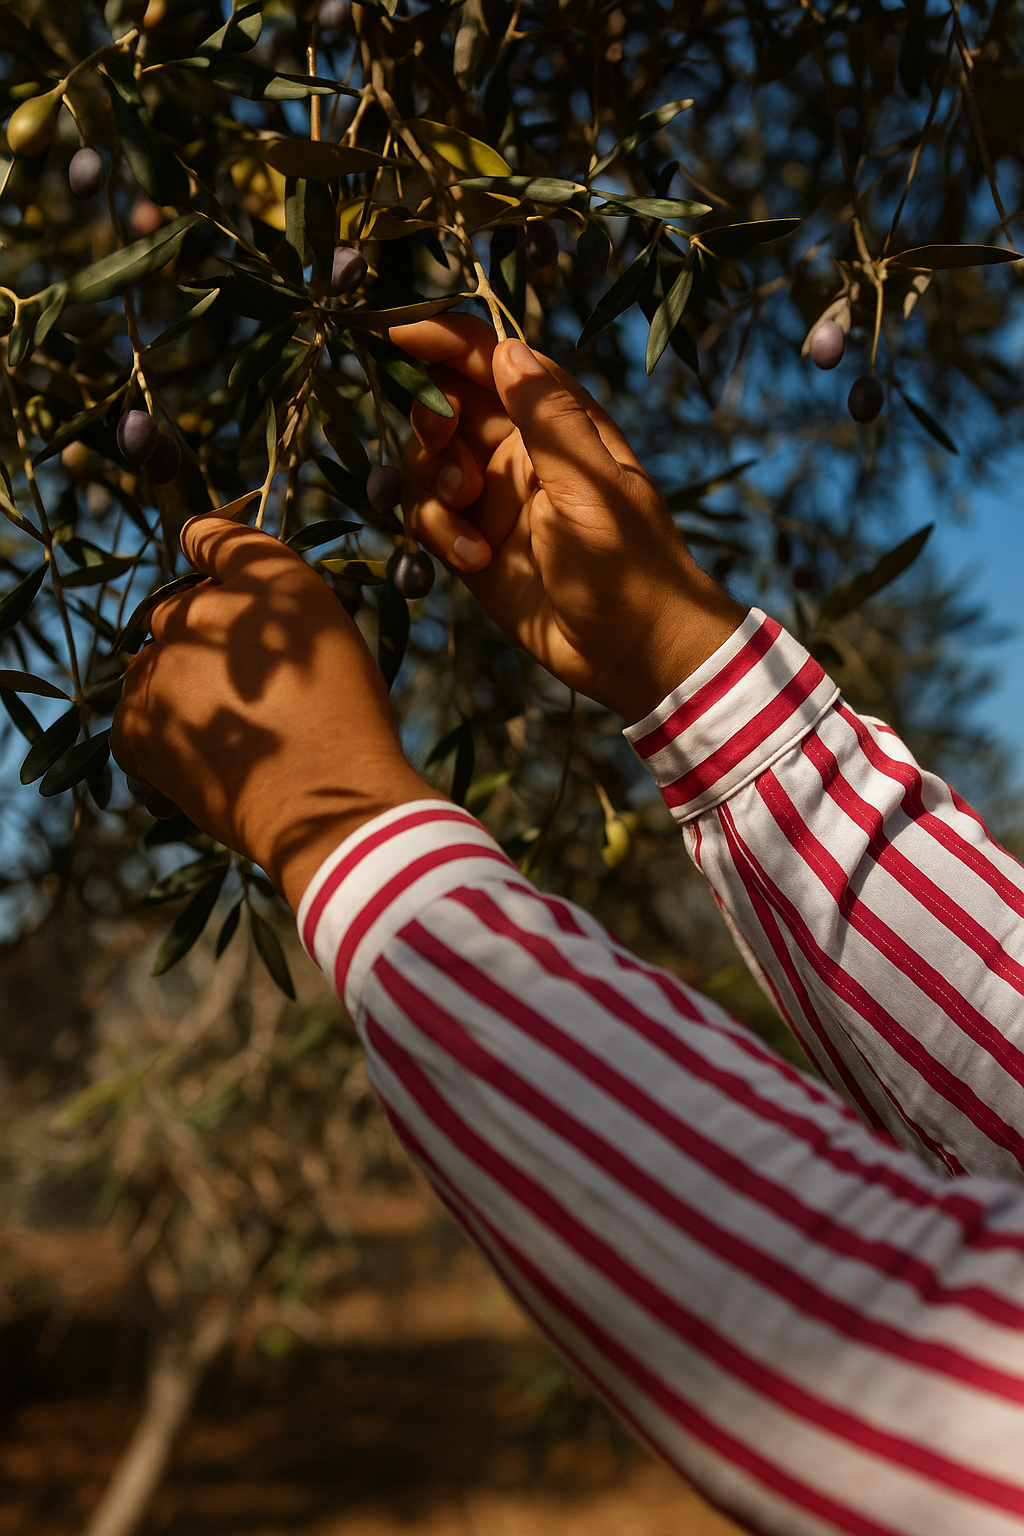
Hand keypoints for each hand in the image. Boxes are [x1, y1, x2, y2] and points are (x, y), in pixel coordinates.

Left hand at [111, 519, 438, 911]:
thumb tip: (209, 563)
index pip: (214, 539)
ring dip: (176, 688)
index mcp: (264, 581)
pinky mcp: (138, 728)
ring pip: (152, 666)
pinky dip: (156, 738)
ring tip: (228, 732)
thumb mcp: (332, 641)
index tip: (203, 554)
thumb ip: (275, 600)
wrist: (330, 805)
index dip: (207, 547)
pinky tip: (200, 760)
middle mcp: (203, 611)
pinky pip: (131, 720)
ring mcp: (162, 669)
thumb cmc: (348, 722)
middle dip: (202, 639)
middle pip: (179, 610)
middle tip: (246, 687)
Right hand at [392, 316, 744, 722]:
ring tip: (469, 516)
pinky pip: (428, 517)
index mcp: (557, 421)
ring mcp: (492, 499)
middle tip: (444, 440)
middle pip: (446, 404)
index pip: (492, 359)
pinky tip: (477, 561)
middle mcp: (518, 451)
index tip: (400, 332)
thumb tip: (508, 347)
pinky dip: (439, 532)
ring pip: (426, 462)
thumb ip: (548, 418)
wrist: (634, 653)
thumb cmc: (630, 564)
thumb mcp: (593, 487)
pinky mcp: (472, 545)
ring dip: (434, 481)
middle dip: (432, 418)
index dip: (446, 339)